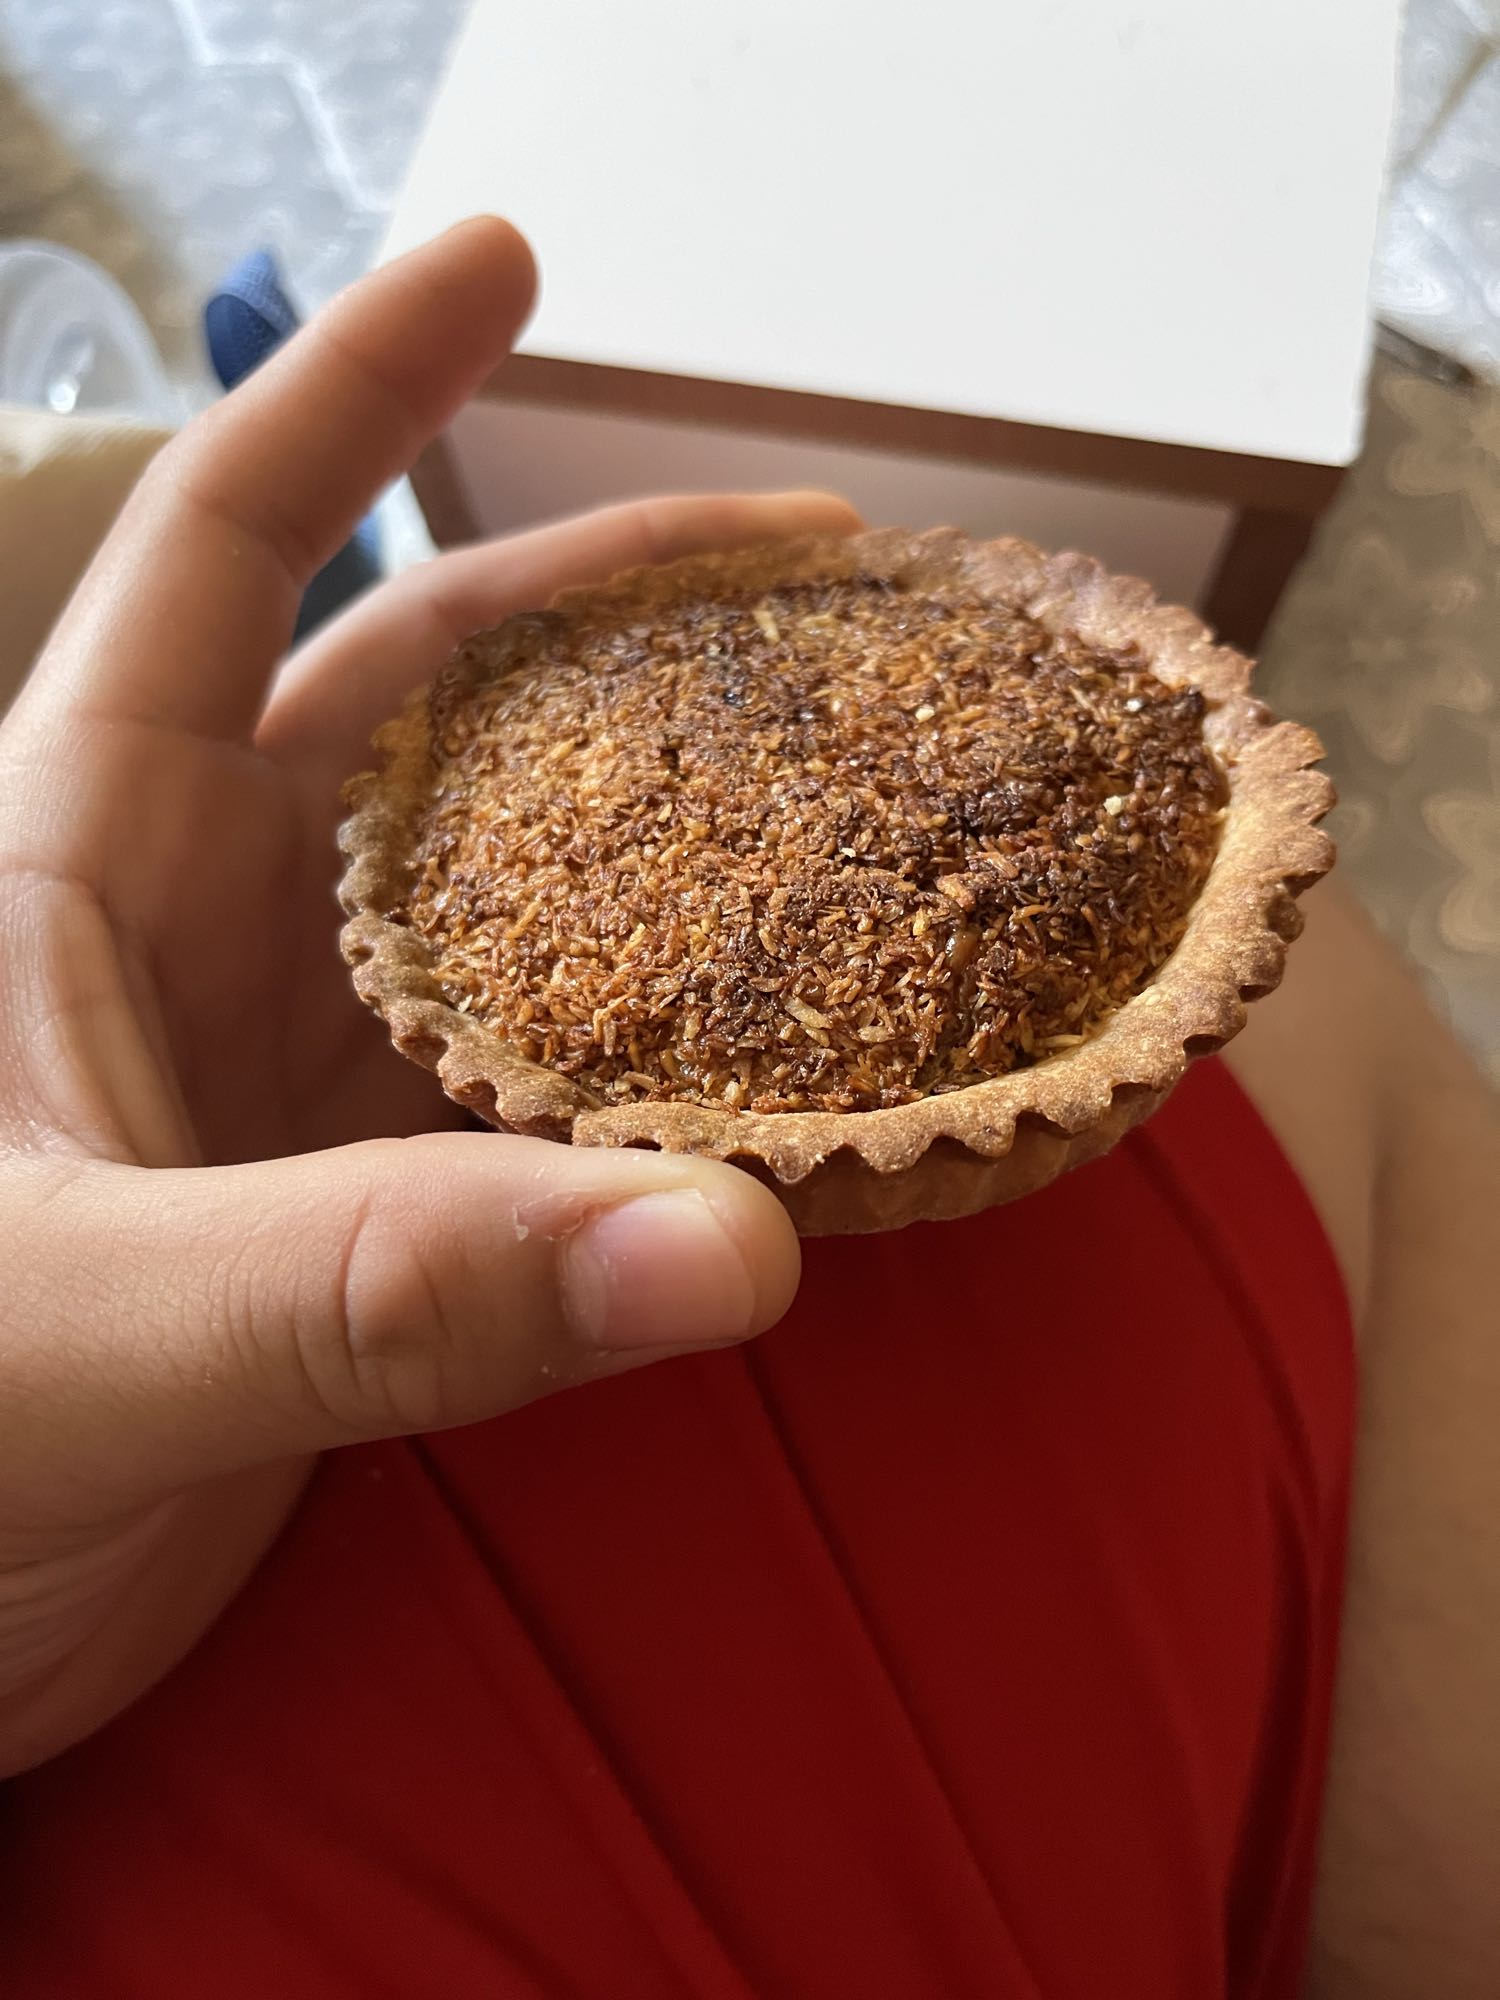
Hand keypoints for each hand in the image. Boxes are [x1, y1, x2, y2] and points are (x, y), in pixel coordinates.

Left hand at [0, 218, 856, 1772]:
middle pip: (440, 710)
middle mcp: (201, 926)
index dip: (360, 389)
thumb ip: (374, 1287)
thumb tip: (731, 1244)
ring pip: (520, 917)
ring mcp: (292, 1073)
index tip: (511, 263)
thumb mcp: (81, 1330)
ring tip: (866, 799)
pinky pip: (549, 1108)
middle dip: (620, 624)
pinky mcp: (362, 1214)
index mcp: (75, 850)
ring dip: (674, 860)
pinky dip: (671, 1085)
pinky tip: (801, 1069)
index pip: (227, 548)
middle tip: (829, 582)